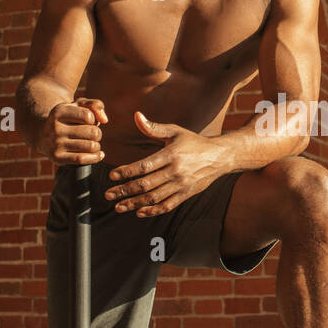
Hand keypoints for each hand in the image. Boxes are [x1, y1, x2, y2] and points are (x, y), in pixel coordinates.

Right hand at [40, 98, 107, 165]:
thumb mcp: (78, 105)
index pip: (89, 116)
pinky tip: (98, 154)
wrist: (43, 135)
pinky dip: (95, 157)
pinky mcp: (57, 158)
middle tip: (90, 134)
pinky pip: (82, 160)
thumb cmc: (67, 118)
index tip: (87, 121)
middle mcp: (54, 127)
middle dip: (97, 133)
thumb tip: (104, 120)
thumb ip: (95, 105)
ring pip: (91, 146)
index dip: (93, 119)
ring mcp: (55, 143)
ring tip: (91, 143)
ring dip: (96, 146)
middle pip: (93, 132)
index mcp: (59, 111)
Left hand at [103, 112, 229, 217]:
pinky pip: (167, 205)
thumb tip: (136, 116)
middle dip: (125, 191)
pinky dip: (153, 210)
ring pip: (154, 198)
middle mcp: (175, 171)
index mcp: (170, 155)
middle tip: (108, 195)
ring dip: (134, 204)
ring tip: (119, 207)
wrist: (220, 156)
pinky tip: (139, 212)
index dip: (126, 172)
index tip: (112, 176)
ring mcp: (181, 185)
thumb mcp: (175, 131)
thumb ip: (154, 127)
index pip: (144, 166)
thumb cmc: (194, 142)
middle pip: (146, 184)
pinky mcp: (186, 194)